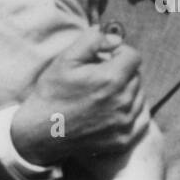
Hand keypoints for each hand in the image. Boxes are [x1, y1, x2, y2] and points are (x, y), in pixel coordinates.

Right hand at [11, 25, 148, 163]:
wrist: (39, 133)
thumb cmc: (52, 93)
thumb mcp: (66, 59)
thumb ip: (92, 41)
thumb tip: (115, 39)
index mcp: (111, 79)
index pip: (133, 57)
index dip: (119, 52)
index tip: (106, 58)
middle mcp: (123, 102)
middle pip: (136, 76)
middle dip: (122, 72)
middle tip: (99, 77)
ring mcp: (125, 123)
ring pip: (139, 97)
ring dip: (127, 91)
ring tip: (103, 95)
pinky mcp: (124, 140)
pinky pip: (140, 119)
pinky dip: (130, 112)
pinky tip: (111, 110)